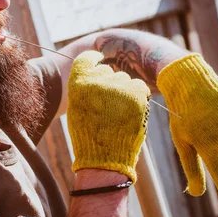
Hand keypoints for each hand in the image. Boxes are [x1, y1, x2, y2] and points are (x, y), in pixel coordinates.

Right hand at [67, 51, 150, 181]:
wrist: (104, 158)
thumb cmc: (88, 135)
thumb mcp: (78, 107)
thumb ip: (85, 88)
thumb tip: (100, 72)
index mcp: (78, 83)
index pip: (86, 59)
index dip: (94, 58)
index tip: (99, 59)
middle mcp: (97, 80)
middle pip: (108, 71)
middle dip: (110, 83)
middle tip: (109, 105)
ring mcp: (117, 86)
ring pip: (125, 79)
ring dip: (124, 91)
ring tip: (119, 113)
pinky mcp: (135, 93)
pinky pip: (139, 86)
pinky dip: (137, 96)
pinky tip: (131, 111)